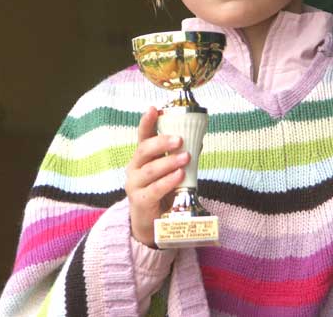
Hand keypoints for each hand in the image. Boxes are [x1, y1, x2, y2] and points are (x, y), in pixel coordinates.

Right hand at [125, 106, 189, 247]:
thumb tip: (197, 140)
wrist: (150, 223)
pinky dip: (167, 181)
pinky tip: (179, 176)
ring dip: (169, 162)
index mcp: (142, 157)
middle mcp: (135, 168)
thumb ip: (179, 157)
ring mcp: (135, 185)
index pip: (143, 136)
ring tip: (186, 158)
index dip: (147, 122)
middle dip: (162, 142)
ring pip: (150, 170)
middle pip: (144, 150)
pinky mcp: (140, 201)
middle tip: (179, 139)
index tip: (154, 109)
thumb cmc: (162, 192)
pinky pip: (154, 189)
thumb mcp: (169, 171)